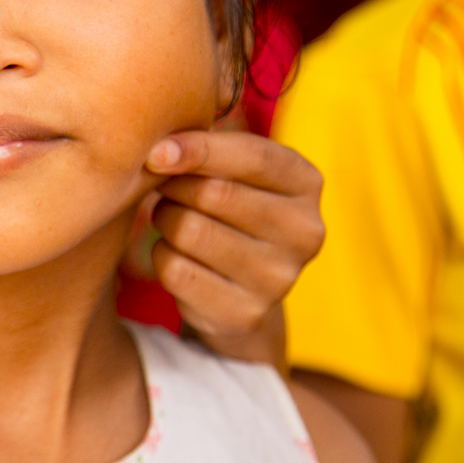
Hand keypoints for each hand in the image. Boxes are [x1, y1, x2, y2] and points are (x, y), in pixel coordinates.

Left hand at [139, 130, 323, 369]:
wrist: (241, 286)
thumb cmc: (230, 206)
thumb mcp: (233, 169)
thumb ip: (208, 149)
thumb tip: (159, 152)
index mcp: (307, 183)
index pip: (253, 157)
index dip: (199, 149)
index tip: (156, 152)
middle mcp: (305, 232)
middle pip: (215, 194)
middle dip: (174, 186)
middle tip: (165, 187)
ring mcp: (279, 278)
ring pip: (190, 231)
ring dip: (165, 219)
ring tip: (172, 218)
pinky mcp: (245, 313)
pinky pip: (176, 270)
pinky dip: (162, 256)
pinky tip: (176, 253)